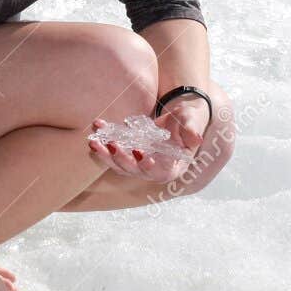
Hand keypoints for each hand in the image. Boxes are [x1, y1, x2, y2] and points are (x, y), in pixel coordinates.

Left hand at [87, 96, 209, 182]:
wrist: (177, 117)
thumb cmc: (188, 120)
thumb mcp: (192, 122)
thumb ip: (191, 130)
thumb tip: (197, 138)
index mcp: (172, 167)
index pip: (160, 172)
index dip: (148, 166)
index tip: (139, 153)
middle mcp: (153, 169)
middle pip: (134, 170)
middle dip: (121, 159)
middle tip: (112, 144)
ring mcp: (138, 163)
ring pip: (119, 165)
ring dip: (105, 155)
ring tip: (94, 142)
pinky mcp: (128, 153)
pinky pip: (113, 151)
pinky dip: (103, 141)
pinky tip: (97, 126)